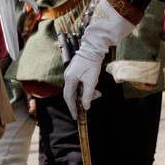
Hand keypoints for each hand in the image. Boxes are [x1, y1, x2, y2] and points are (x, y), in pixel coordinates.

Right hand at [61, 0, 135, 116]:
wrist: (93, 48)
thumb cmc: (92, 64)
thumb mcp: (91, 82)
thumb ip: (87, 95)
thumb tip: (86, 107)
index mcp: (70, 79)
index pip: (69, 97)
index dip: (72, 108)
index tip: (75, 116)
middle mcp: (68, 77)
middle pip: (72, 94)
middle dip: (80, 100)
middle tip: (88, 105)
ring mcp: (71, 73)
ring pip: (77, 88)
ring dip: (86, 92)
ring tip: (96, 92)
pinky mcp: (75, 71)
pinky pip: (79, 83)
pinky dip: (86, 87)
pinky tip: (94, 84)